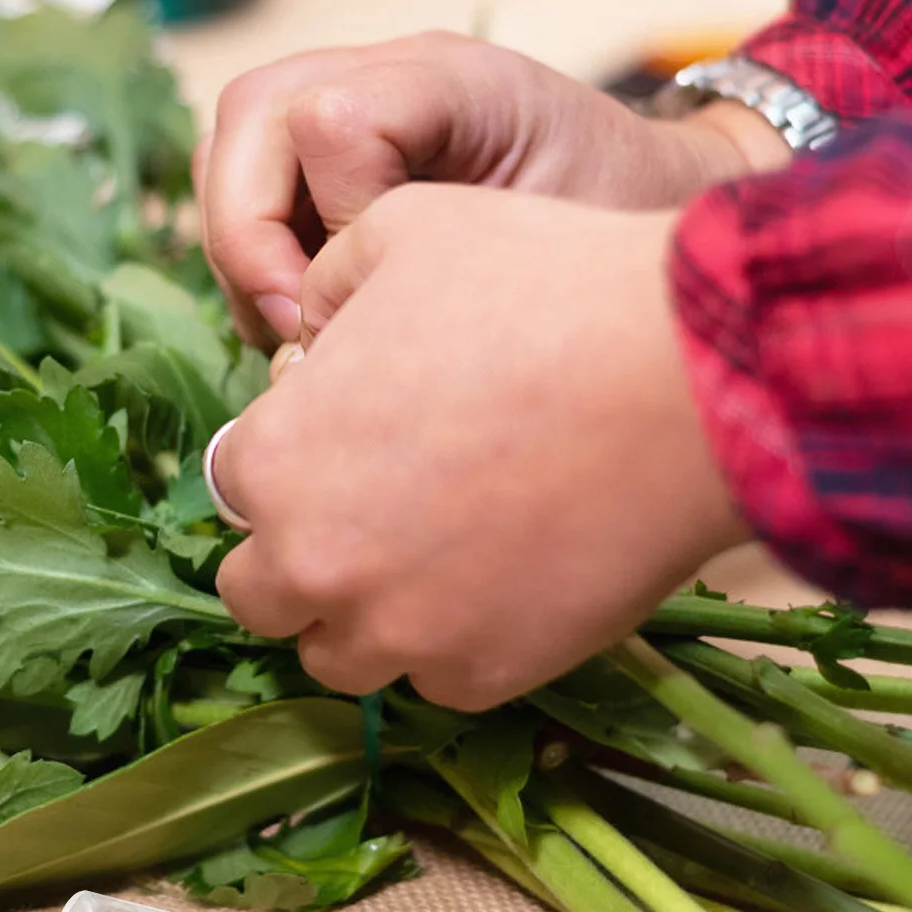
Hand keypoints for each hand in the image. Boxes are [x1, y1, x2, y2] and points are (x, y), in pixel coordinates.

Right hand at [195, 31, 789, 347]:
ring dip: (240, 246)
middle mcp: (391, 67)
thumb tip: (306, 343)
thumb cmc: (616, 230)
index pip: (328, 118)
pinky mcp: (335, 142)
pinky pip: (248, 176)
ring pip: (229, 145)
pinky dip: (256, 249)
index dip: (330, 222)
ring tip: (297, 323)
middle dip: (245, 235)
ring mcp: (356, 92)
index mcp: (456, 77)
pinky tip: (307, 304)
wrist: (659, 200)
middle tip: (294, 327)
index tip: (363, 301)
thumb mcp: (542, 251)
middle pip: (248, 112)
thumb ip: (429, 268)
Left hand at [210, 183, 748, 709]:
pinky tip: (500, 581)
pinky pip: (437, 678)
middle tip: (369, 511)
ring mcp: (397, 630)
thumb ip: (326, 286)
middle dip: (297, 555)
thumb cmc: (533, 287)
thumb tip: (314, 333)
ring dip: (362, 614)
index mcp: (271, 459)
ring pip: (338, 654)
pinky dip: (452, 641)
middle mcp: (313, 562)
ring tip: (429, 559)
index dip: (280, 460)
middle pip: (262, 593)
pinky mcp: (484, 676)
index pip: (230, 486)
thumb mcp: (398, 232)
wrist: (681, 380)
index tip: (331, 444)